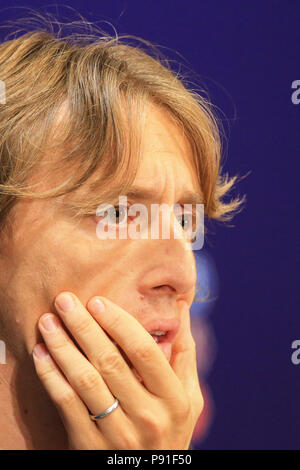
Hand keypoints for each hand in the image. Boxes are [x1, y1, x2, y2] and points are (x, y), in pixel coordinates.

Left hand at [32, 292, 203, 449]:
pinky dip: (51, 376)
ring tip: (47, 322)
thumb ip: (184, 351)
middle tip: (65, 301)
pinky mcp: (90, 447)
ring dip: (63, 347)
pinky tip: (41, 354)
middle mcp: (148, 416)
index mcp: (173, 398)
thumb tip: (182, 305)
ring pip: (85, 381)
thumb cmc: (172, 430)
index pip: (143, 350)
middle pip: (110, 361)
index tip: (97, 301)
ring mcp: (118, 435)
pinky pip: (67, 405)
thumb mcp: (189, 396)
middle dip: (84, 326)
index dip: (119, 323)